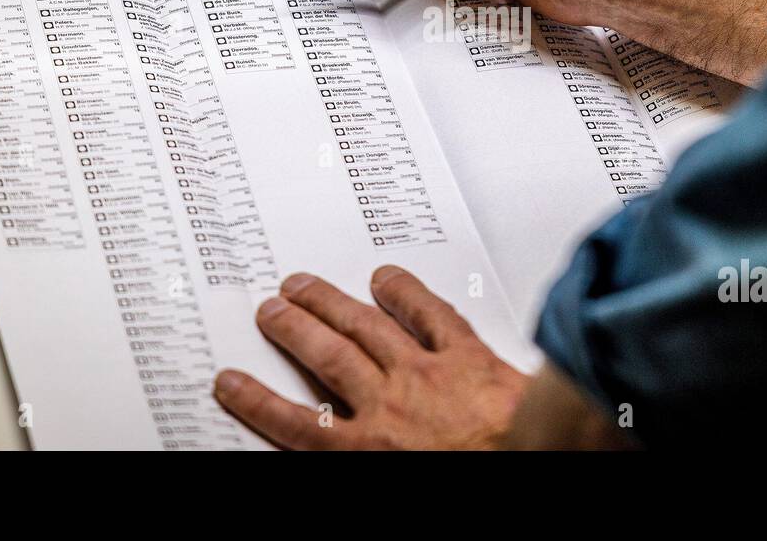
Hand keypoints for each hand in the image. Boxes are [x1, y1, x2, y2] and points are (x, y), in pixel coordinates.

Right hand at [213, 266, 528, 449]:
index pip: (296, 425)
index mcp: (367, 452)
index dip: (257, 401)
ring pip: (365, 330)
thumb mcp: (399, 487)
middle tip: (270, 310)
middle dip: (292, 330)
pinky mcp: (465, 356)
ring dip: (330, 303)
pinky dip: (406, 294)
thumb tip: (334, 450)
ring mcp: (425, 375)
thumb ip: (367, 460)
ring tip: (305, 285)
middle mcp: (388, 406)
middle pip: (325, 358)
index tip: (232, 382)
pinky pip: (431, 316)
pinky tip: (387, 279)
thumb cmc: (475, 480)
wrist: (534, 463)